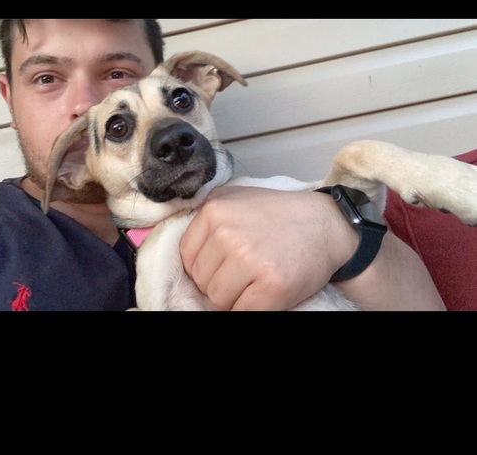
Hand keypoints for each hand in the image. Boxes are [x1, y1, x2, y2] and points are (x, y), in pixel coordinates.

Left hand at [179, 185, 357, 309]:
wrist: (326, 226)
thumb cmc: (280, 214)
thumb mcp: (237, 197)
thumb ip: (207, 214)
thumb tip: (183, 248)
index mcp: (215, 211)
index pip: (186, 256)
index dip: (203, 266)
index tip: (220, 265)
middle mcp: (228, 234)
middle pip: (201, 279)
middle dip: (218, 282)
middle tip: (242, 273)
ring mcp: (250, 260)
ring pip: (217, 299)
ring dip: (233, 298)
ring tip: (253, 282)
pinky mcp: (272, 285)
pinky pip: (240, 311)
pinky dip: (248, 308)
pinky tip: (262, 294)